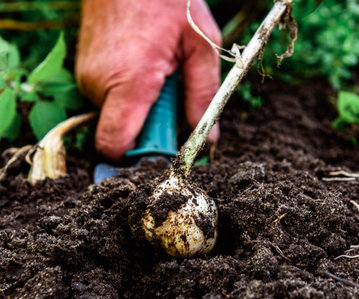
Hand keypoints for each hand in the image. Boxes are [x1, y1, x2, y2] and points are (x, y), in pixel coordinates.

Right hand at [76, 0, 220, 160]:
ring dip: (141, 107)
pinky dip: (128, 94)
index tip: (164, 147)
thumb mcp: (201, 46)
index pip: (115, 146)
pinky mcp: (84, 70)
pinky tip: (144, 67)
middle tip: (171, 96)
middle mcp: (100, 83)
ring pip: (116, 116)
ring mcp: (87, 76)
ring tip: (158, 73)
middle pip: (121, 134)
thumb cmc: (169, 1)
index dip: (138, 157)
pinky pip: (108, 99)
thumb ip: (204, 96)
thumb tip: (208, 138)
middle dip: (150, 128)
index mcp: (130, 82)